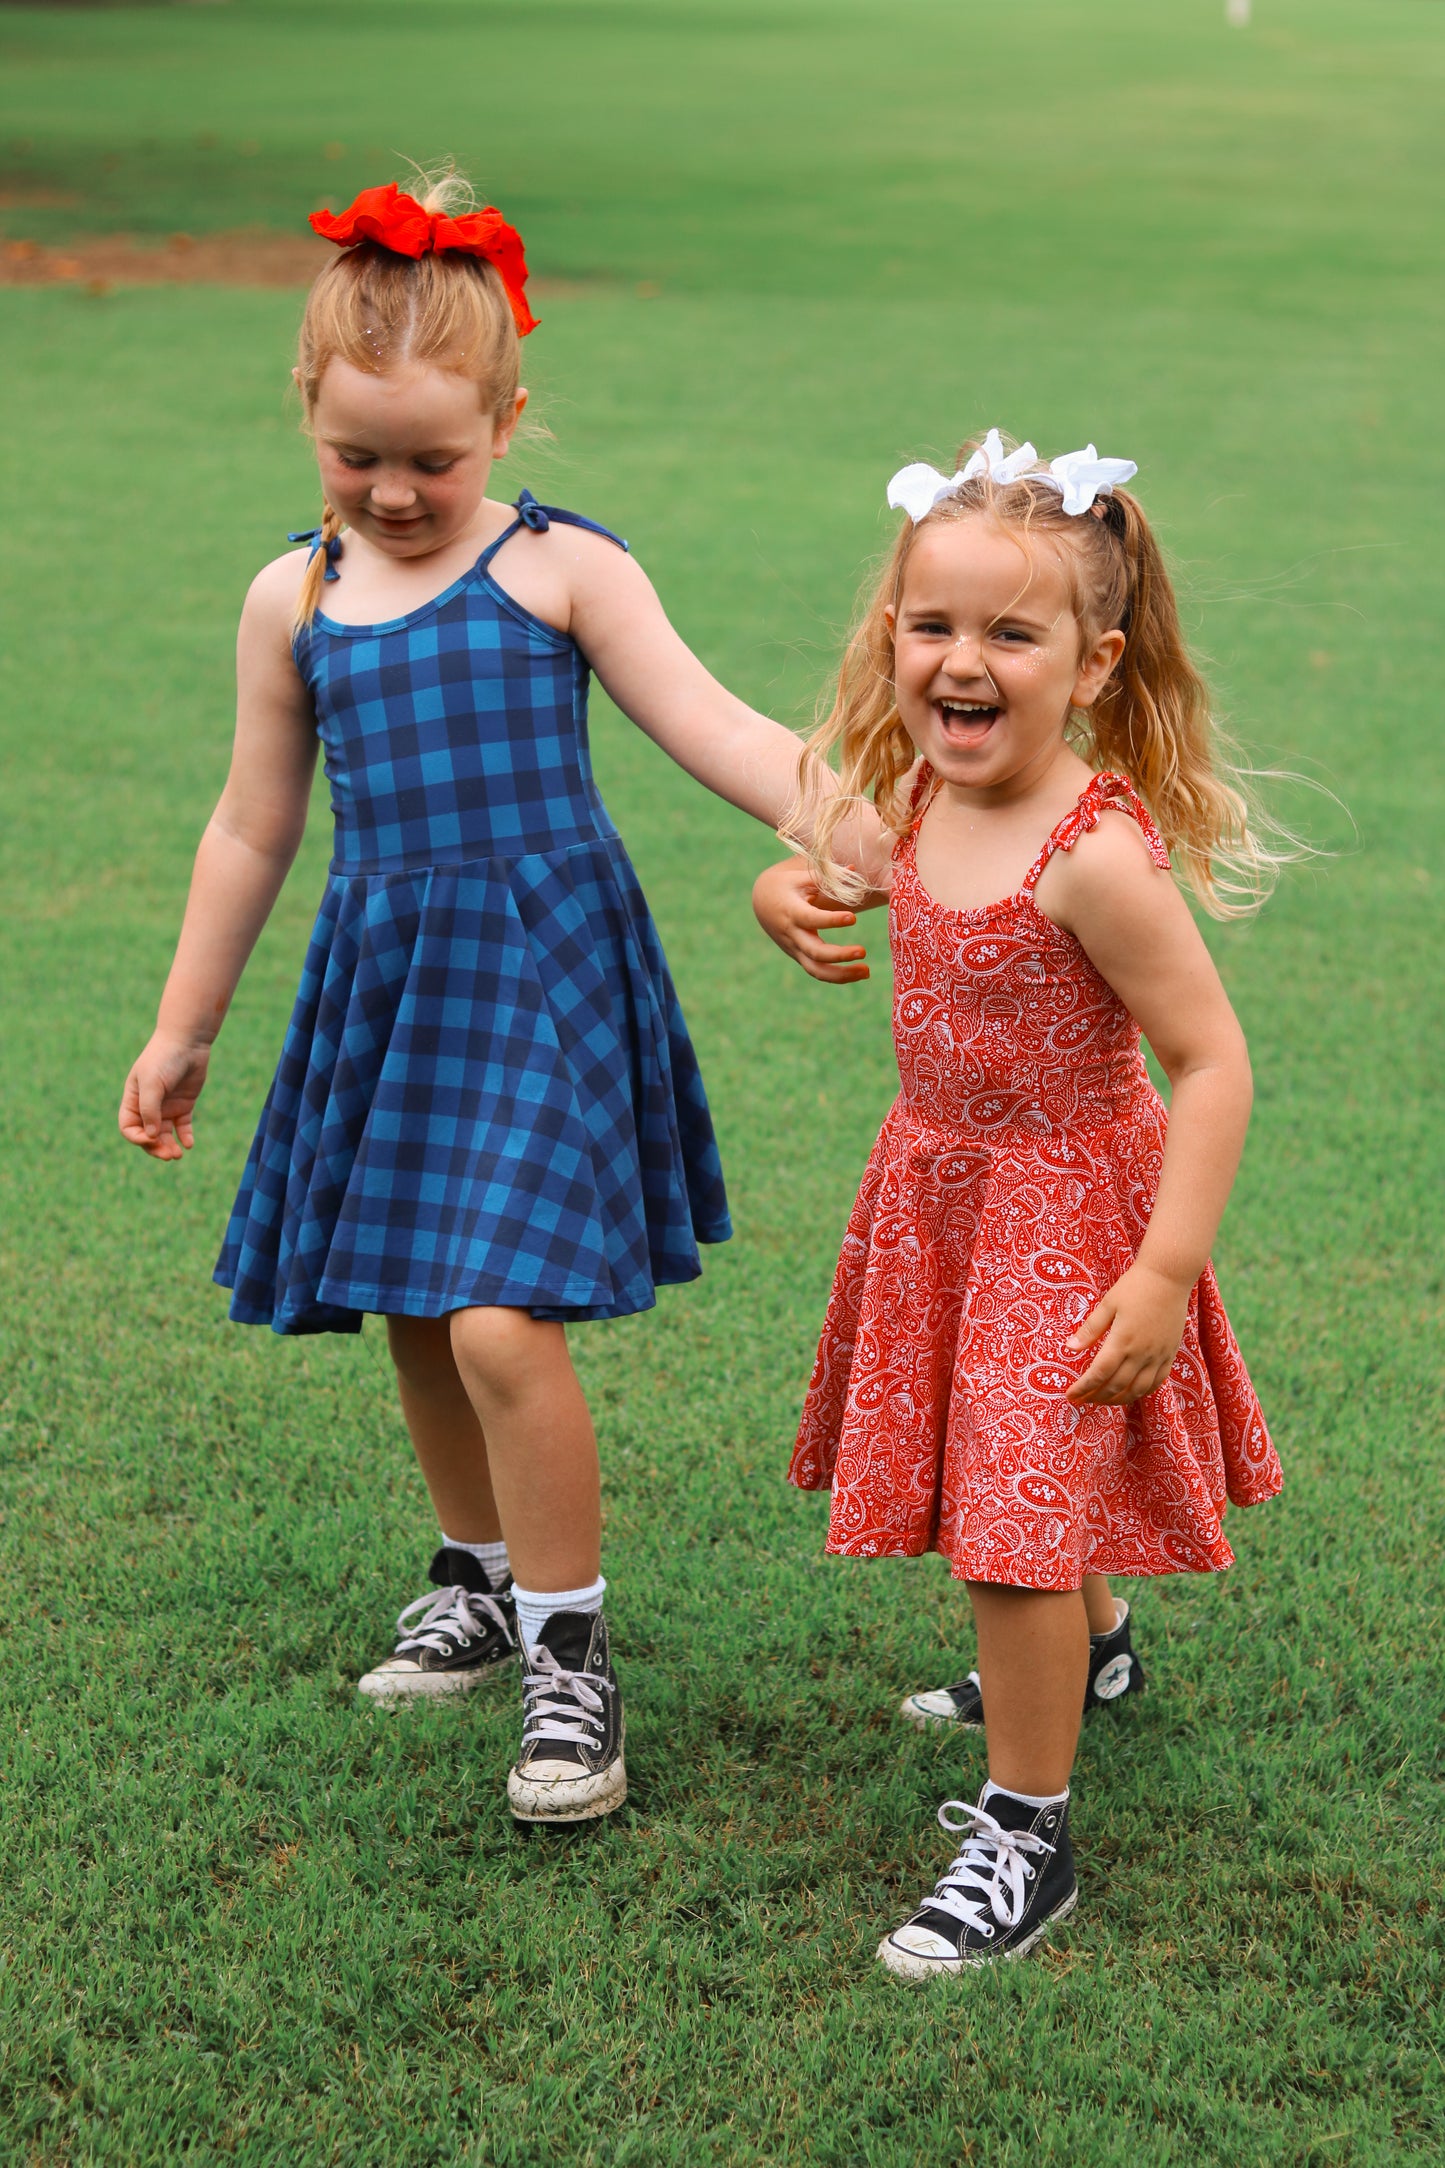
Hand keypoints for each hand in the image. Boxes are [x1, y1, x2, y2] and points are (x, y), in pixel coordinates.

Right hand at [118, 1035, 211, 1160]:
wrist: (188, 1042)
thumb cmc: (164, 1059)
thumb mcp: (152, 1083)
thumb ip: (150, 1109)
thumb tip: (151, 1136)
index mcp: (133, 1100)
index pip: (128, 1128)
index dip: (137, 1138)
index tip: (151, 1139)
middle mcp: (148, 1106)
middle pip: (147, 1135)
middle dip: (155, 1148)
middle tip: (169, 1155)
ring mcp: (166, 1106)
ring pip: (164, 1134)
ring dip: (169, 1146)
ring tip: (178, 1154)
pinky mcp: (183, 1105)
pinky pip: (182, 1127)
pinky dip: (184, 1137)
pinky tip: (188, 1144)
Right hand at [751, 856, 871, 983]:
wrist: (762, 903)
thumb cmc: (787, 885)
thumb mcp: (801, 877)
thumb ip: (827, 876)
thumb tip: (854, 869)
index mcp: (792, 911)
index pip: (811, 919)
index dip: (831, 920)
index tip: (852, 918)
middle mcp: (793, 934)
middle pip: (814, 952)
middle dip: (839, 955)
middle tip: (863, 952)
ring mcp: (795, 949)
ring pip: (816, 970)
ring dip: (842, 975)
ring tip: (867, 971)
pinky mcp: (800, 957)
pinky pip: (818, 972)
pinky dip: (838, 977)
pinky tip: (858, 973)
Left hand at [1065, 1262, 1190, 1405]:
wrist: (1169, 1277)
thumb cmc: (1134, 1287)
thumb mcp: (1107, 1305)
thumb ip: (1090, 1329)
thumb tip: (1070, 1348)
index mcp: (1122, 1340)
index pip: (1098, 1374)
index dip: (1083, 1388)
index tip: (1070, 1395)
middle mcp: (1141, 1353)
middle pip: (1116, 1386)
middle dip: (1096, 1397)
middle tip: (1082, 1400)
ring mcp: (1158, 1355)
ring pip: (1137, 1390)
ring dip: (1118, 1400)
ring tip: (1102, 1400)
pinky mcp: (1170, 1353)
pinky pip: (1157, 1382)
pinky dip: (1142, 1392)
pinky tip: (1130, 1393)